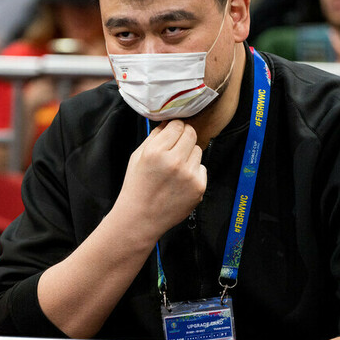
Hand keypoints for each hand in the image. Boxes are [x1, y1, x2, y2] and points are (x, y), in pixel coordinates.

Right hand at [114, 120, 205, 239]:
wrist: (140, 218)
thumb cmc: (137, 186)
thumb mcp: (137, 156)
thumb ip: (155, 136)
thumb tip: (170, 122)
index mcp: (156, 151)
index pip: (177, 125)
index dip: (175, 127)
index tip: (172, 133)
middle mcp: (174, 161)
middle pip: (191, 133)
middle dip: (184, 137)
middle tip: (175, 148)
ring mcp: (189, 175)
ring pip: (198, 150)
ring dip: (189, 155)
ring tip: (175, 169)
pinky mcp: (199, 187)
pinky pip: (202, 168)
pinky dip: (194, 172)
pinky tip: (180, 182)